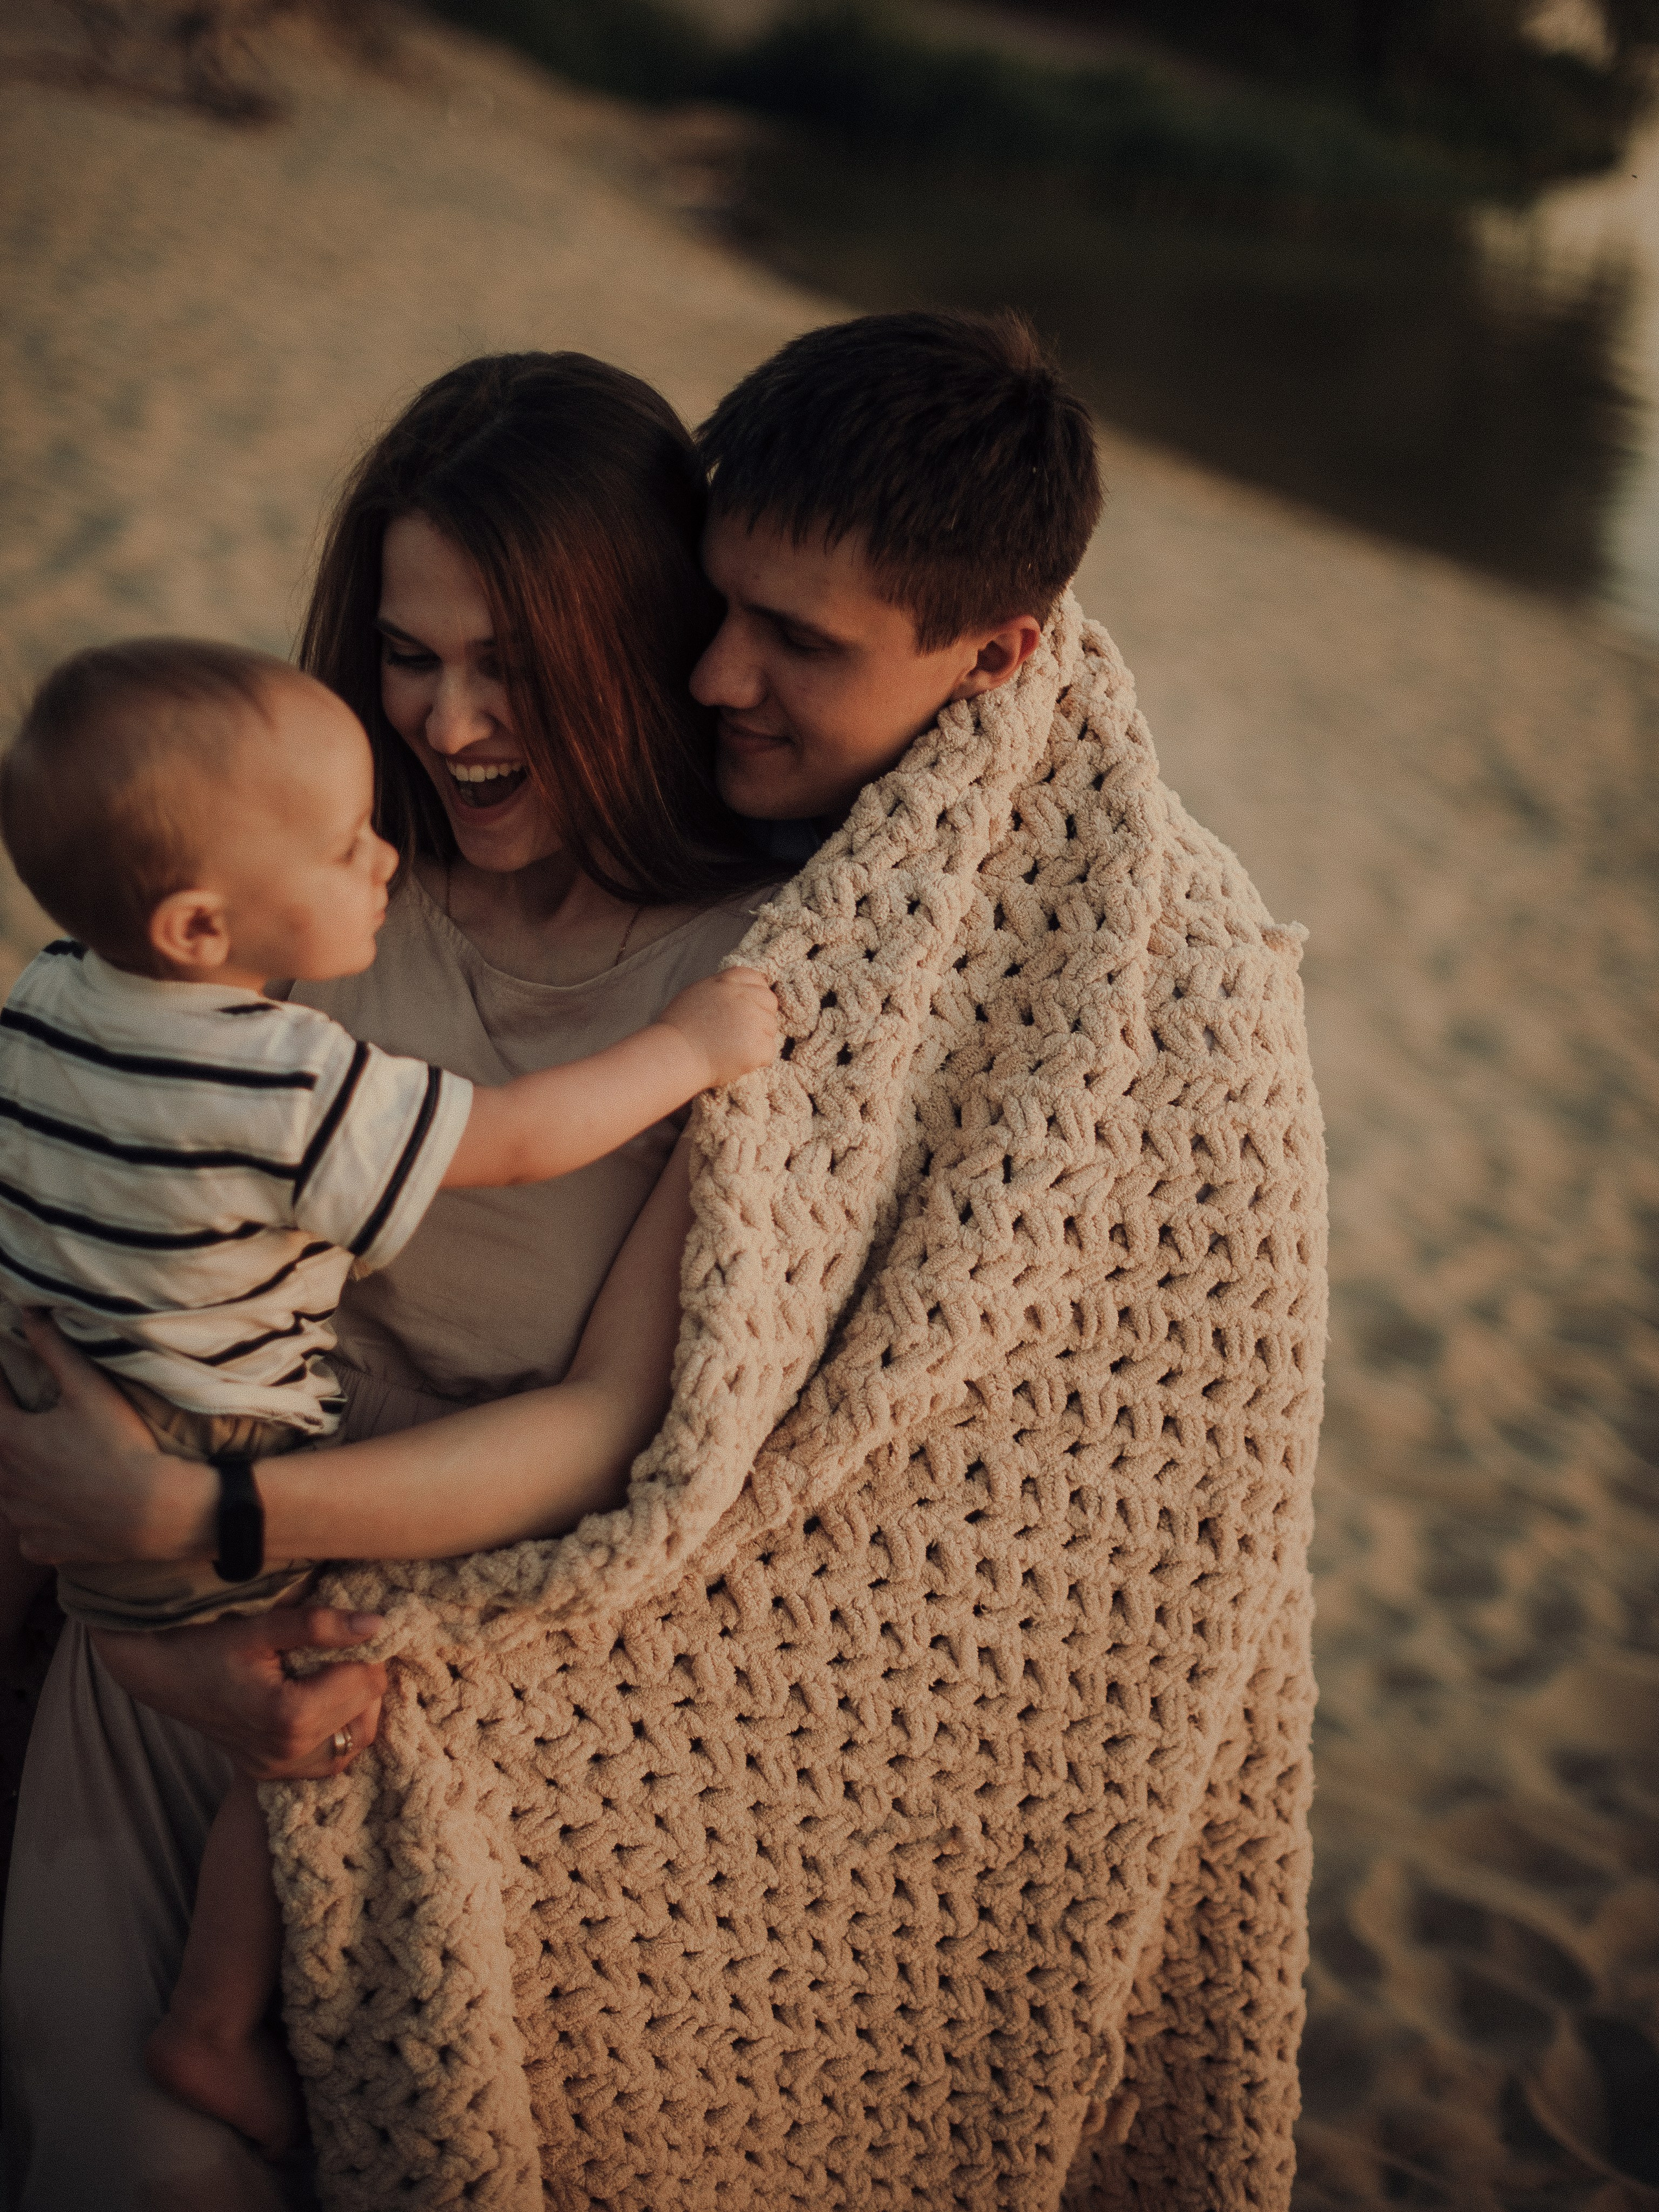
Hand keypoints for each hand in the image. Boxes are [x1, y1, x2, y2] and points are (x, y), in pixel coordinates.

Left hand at [0, 1312, 213, 1563]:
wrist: (154, 1511)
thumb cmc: (122, 1445)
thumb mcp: (89, 1388)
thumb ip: (53, 1348)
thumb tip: (28, 1312)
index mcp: (9, 1440)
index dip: (1, 1386)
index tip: (10, 1378)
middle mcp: (5, 1481)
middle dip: (11, 1433)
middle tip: (41, 1426)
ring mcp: (21, 1518)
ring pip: (5, 1494)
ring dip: (17, 1476)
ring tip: (50, 1463)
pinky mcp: (39, 1545)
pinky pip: (27, 1531)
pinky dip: (35, 1519)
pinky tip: (56, 1508)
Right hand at [91, 1606, 388, 1779]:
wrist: (163, 1676)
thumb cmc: (207, 1646)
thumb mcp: (263, 1626)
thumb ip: (321, 1626)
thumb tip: (377, 1624)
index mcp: (287, 1717)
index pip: (367, 1683)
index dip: (369, 1651)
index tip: (355, 1628)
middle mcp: (287, 1754)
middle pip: (366, 1712)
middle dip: (363, 1676)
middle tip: (342, 1647)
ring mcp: (279, 1770)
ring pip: (355, 1739)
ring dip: (356, 1704)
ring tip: (333, 1671)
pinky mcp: (274, 1774)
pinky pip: (331, 1758)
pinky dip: (338, 1728)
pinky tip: (321, 1699)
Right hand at [657, 966, 779, 1089]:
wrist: (673, 1056)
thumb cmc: (677, 1030)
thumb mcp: (696, 994)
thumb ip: (719, 989)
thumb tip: (735, 992)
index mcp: (727, 983)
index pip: (756, 979)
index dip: (755, 994)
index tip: (747, 1008)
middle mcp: (743, 997)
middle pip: (770, 1002)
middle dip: (761, 1016)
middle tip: (739, 1033)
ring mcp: (753, 1021)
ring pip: (770, 1029)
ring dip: (757, 1040)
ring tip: (731, 1048)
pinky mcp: (757, 1046)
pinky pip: (769, 1052)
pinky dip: (756, 1060)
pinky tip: (735, 1061)